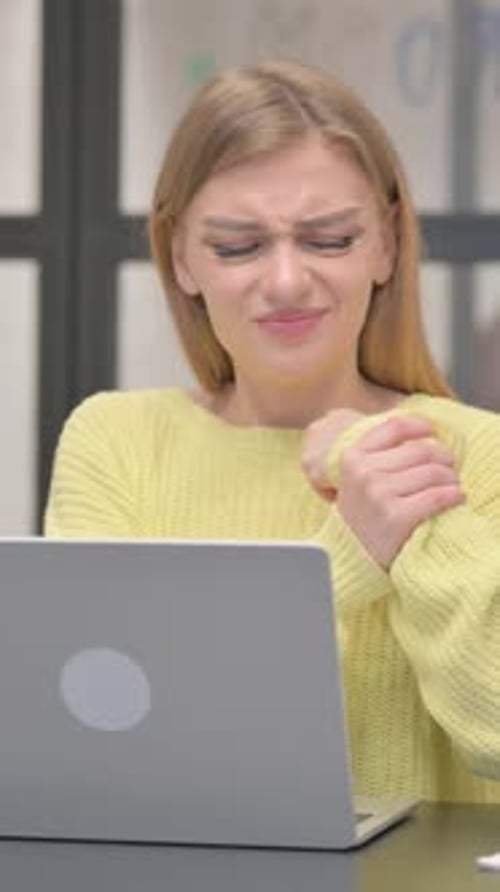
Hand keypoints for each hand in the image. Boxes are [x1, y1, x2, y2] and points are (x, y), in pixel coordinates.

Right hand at [302, 412, 463, 568]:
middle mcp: (365, 473)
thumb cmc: (362, 513)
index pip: (396, 427)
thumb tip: (425, 432)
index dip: (421, 426)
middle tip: (448, 469)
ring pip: (434, 472)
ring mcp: (379, 495)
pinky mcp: (396, 517)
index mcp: (353, 457)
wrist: (351, 556)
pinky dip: (454, 496)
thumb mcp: (357, 477)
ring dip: (452, 479)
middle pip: (422, 450)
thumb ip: (380, 453)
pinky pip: (438, 496)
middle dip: (444, 459)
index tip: (432, 434)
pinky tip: (455, 498)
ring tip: (451, 486)